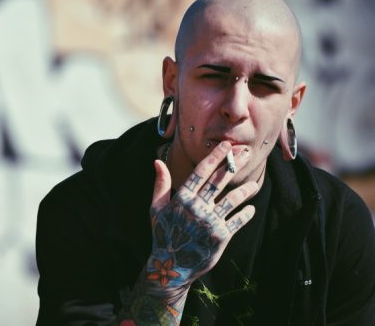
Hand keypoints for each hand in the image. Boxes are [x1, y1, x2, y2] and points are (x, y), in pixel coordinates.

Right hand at [120, 141, 257, 324]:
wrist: (172, 265)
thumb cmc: (164, 234)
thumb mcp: (156, 208)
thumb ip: (160, 184)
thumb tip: (157, 161)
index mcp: (182, 198)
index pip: (201, 172)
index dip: (215, 157)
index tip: (226, 146)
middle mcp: (197, 207)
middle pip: (219, 180)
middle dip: (234, 164)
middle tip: (246, 152)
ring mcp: (210, 222)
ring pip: (233, 199)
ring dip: (245, 190)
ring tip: (255, 184)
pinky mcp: (221, 236)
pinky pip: (237, 221)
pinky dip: (246, 214)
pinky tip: (250, 208)